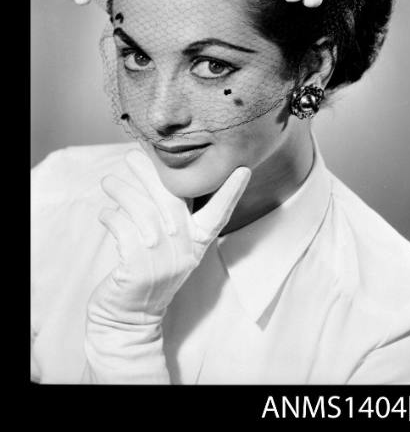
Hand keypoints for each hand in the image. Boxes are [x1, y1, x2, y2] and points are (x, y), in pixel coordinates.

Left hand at [82, 149, 250, 383]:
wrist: (129, 316)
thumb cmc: (149, 270)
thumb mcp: (171, 247)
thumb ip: (172, 217)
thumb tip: (157, 173)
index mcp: (197, 243)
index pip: (219, 214)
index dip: (232, 192)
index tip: (242, 169)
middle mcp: (184, 249)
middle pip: (171, 199)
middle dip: (151, 172)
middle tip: (133, 154)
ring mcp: (161, 258)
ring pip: (143, 210)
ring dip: (123, 191)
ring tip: (108, 181)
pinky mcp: (137, 267)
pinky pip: (123, 228)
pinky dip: (111, 216)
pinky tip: (106, 213)